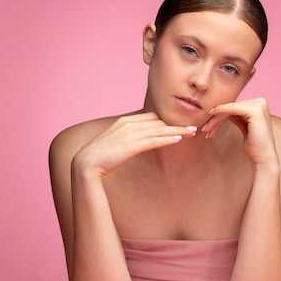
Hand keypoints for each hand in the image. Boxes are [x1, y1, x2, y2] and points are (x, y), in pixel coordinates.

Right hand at [72, 112, 196, 177]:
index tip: (180, 123)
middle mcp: (129, 124)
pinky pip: (154, 140)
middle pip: (159, 121)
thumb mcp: (115, 142)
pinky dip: (168, 139)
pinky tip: (179, 138)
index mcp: (125, 121)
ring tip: (192, 132)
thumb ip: (128, 138)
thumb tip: (139, 141)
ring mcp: (130, 134)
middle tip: (194, 126)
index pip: (151, 117)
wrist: (86, 163)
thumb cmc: (100, 156)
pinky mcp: (132, 145)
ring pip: (160, 130)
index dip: (167, 120)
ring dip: (178, 130)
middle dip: (177, 123)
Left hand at [201, 98, 278, 167]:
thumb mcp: (245, 127)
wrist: (264, 159)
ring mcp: (258, 105)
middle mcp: (260, 101)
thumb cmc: (255, 146)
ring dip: (215, 119)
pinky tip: (211, 124)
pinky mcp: (254, 111)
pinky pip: (231, 109)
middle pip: (231, 106)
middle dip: (215, 118)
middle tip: (204, 129)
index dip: (219, 115)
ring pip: (229, 108)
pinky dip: (219, 115)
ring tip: (206, 130)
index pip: (234, 106)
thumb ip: (239, 117)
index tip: (208, 126)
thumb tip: (227, 111)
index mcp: (259, 104)